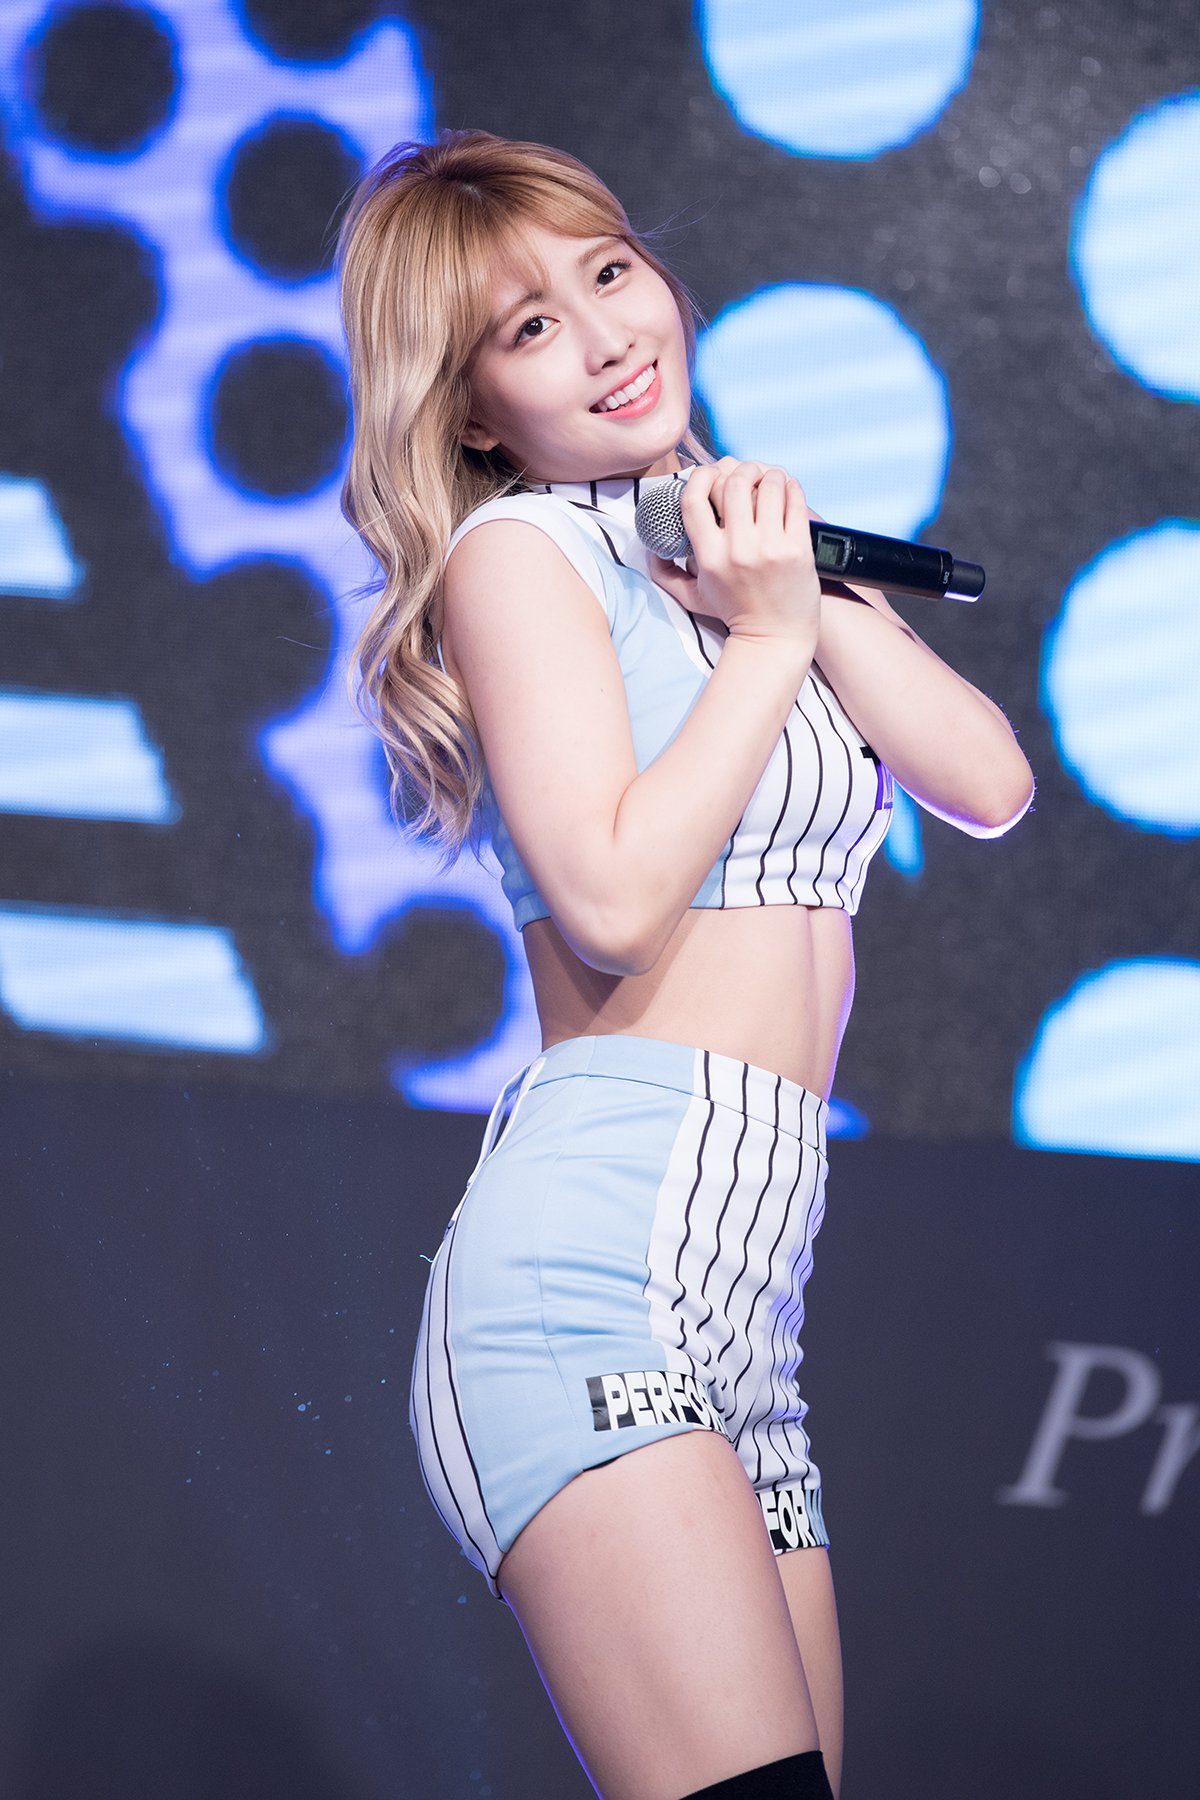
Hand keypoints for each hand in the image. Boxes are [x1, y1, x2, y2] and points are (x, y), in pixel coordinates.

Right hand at [647, 457, 820, 651]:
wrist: (774, 638)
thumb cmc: (733, 613)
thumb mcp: (692, 596)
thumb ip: (665, 574)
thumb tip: (650, 548)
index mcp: (709, 556)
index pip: (695, 499)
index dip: (700, 476)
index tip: (709, 474)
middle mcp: (739, 549)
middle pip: (734, 483)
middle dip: (740, 469)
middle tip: (746, 474)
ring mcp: (771, 547)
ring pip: (769, 485)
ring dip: (769, 475)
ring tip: (769, 479)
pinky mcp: (798, 549)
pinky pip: (795, 501)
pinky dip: (791, 487)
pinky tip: (787, 489)